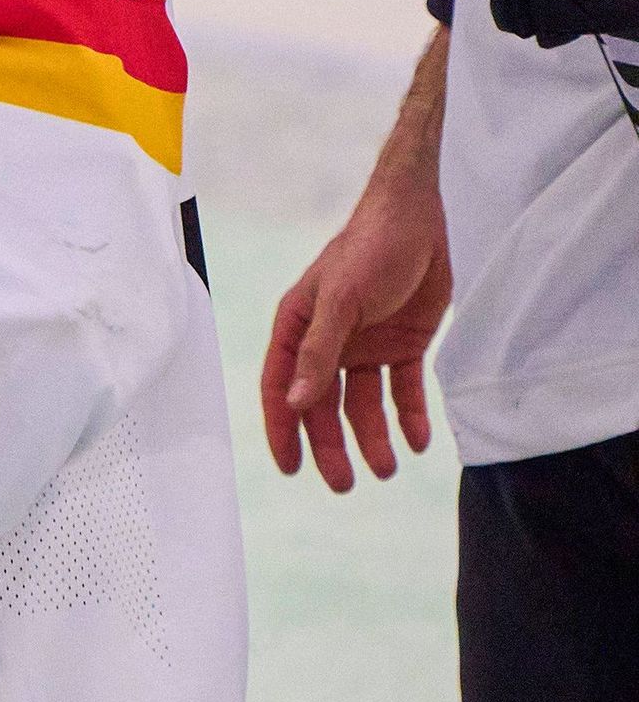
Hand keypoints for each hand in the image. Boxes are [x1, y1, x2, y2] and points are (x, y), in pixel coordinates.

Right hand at [261, 170, 451, 488]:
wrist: (419, 216)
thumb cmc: (368, 247)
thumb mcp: (340, 300)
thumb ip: (318, 353)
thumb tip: (299, 404)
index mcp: (298, 329)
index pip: (283, 388)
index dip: (284, 430)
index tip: (292, 469)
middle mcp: (327, 343)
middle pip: (323, 406)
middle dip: (332, 446)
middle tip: (344, 485)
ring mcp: (365, 345)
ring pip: (364, 404)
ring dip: (373, 438)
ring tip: (387, 470)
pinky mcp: (404, 344)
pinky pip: (404, 389)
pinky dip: (410, 416)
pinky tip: (419, 439)